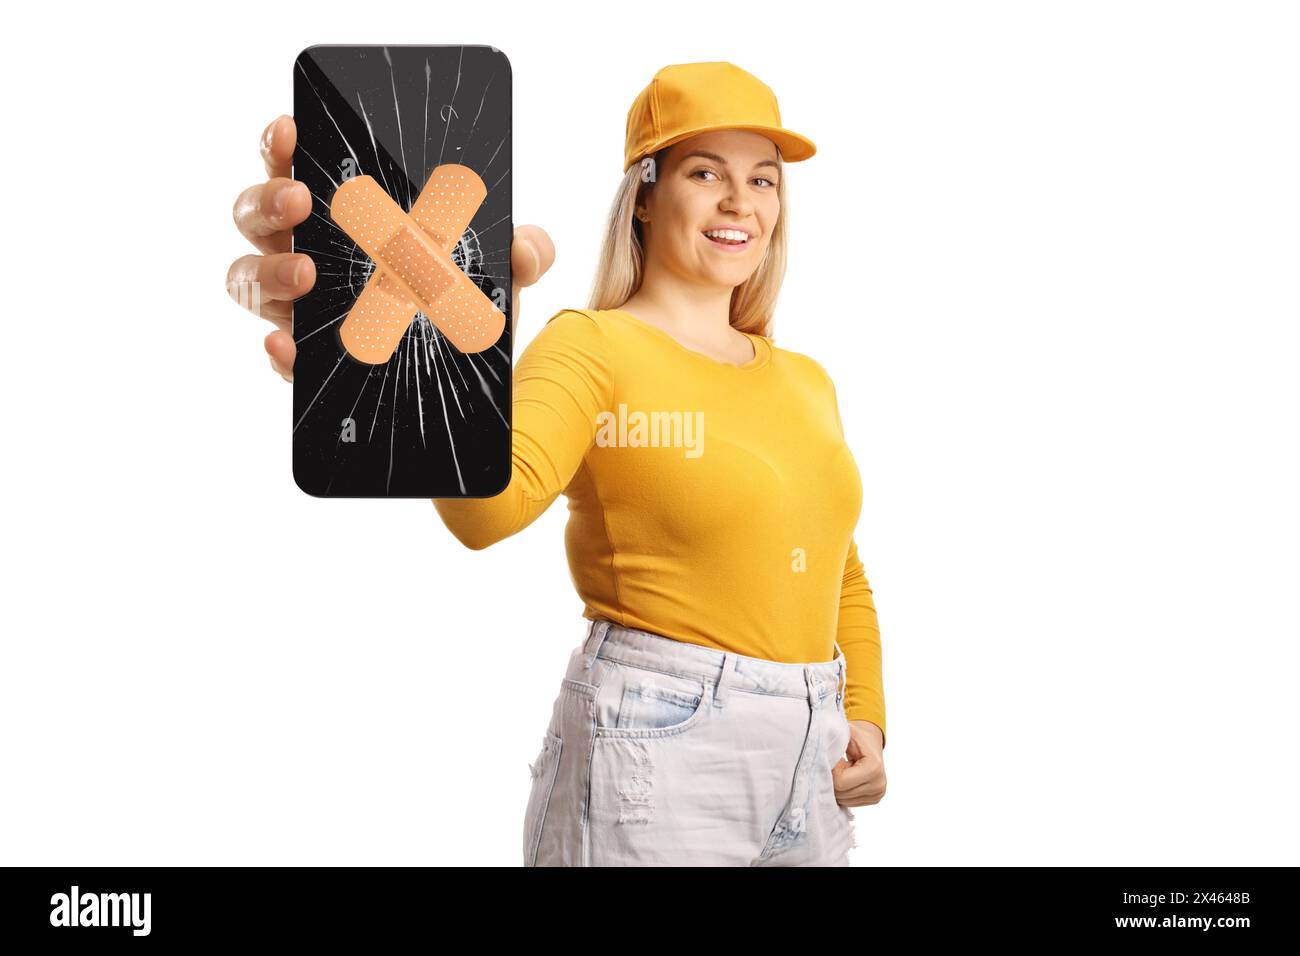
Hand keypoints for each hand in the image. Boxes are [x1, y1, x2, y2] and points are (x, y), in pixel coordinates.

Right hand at [226, 115, 554, 382]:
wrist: (467, 370)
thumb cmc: (463, 300)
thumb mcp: (500, 271)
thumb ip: (523, 252)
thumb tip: (527, 247)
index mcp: (342, 212)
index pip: (294, 164)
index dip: (281, 143)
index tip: (291, 130)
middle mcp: (306, 249)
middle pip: (256, 214)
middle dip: (269, 201)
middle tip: (300, 202)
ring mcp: (300, 304)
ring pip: (248, 279)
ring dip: (267, 272)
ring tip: (304, 276)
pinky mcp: (307, 357)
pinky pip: (279, 352)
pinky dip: (279, 348)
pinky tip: (290, 344)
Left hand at [832, 719, 885, 807]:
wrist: (870, 741)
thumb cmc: (855, 737)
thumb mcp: (845, 733)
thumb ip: (833, 742)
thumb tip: (818, 755)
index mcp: (873, 767)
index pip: (840, 782)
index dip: (831, 771)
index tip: (834, 760)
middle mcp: (879, 784)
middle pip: (841, 794)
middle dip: (833, 780)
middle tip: (837, 765)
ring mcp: (878, 794)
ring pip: (844, 800)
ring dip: (837, 787)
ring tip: (843, 771)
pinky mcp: (874, 799)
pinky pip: (849, 803)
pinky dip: (843, 792)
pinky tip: (846, 779)